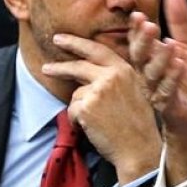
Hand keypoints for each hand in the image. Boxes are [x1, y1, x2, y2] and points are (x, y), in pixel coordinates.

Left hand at [41, 35, 161, 183]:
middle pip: (78, 66)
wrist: (139, 148)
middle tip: (46, 68)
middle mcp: (112, 76)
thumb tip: (91, 69)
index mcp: (125, 69)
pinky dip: (77, 120)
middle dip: (59, 67)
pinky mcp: (86, 107)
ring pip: (76, 94)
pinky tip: (93, 127)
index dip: (76, 43)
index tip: (61, 39)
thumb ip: (117, 77)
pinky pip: (72, 110)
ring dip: (80, 107)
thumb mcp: (136, 91)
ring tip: (97, 121)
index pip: (96, 49)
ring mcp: (98, 90)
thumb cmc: (138, 124)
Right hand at [128, 0, 186, 186]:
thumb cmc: (186, 81)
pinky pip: (167, 92)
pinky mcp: (166, 105)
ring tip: (168, 43)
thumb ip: (181, 22)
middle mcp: (146, 74)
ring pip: (152, 74)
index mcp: (148, 59)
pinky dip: (173, 78)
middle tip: (148, 25)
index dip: (137, 29)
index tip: (138, 15)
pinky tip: (180, 64)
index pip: (138, 40)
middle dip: (143, 40)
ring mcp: (154, 90)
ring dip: (159, 58)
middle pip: (140, 56)